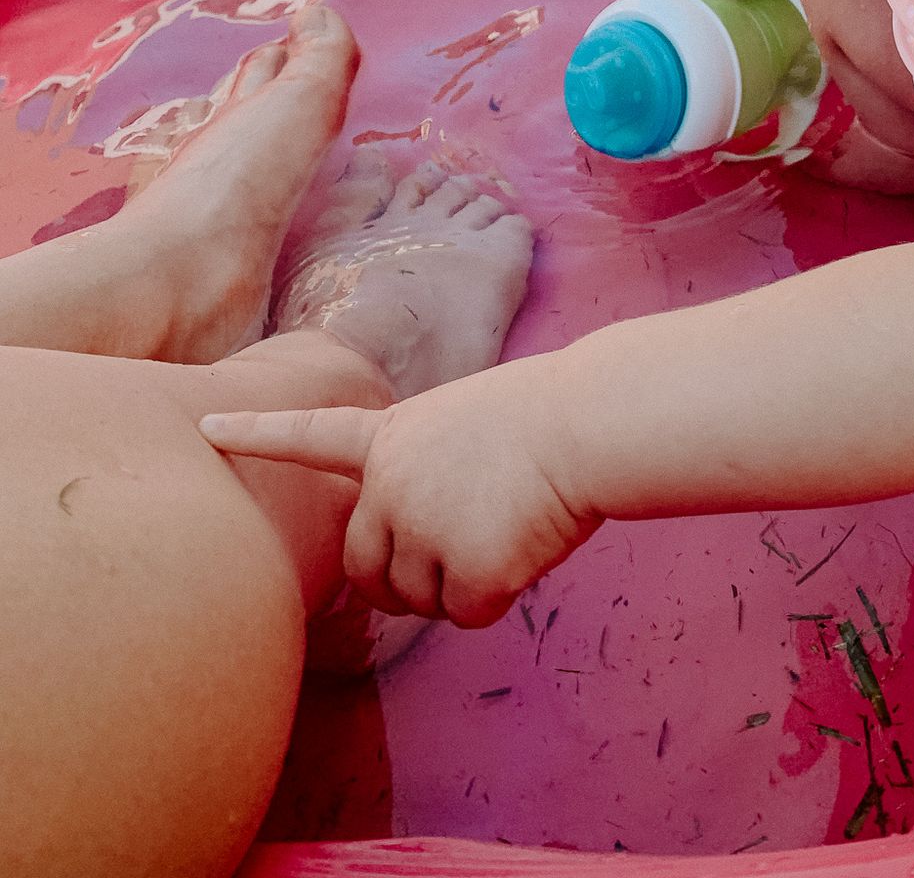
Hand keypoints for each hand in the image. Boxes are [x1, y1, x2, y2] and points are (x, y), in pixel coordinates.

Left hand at [200, 366, 595, 626]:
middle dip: (401, 583)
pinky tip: (525, 544)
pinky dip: (499, 594)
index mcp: (392, 437)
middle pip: (366, 569)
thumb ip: (422, 473)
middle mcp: (390, 483)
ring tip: (507, 525)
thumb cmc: (543, 417)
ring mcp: (421, 528)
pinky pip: (468, 614)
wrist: (586, 425)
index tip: (208, 430)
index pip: (313, 435)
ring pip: (418, 599)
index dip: (259, 435)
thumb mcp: (460, 424)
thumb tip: (428, 552)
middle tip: (458, 556)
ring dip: (459, 584)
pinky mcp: (465, 570)